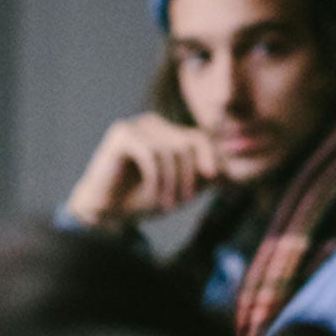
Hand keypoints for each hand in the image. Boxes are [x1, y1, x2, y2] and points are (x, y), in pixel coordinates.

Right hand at [66, 113, 218, 231]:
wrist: (104, 212)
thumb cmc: (140, 200)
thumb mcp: (179, 188)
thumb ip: (201, 177)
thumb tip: (231, 171)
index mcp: (167, 132)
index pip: (199, 138)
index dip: (210, 158)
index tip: (215, 181)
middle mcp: (153, 123)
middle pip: (187, 143)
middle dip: (189, 176)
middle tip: (183, 203)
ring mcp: (136, 126)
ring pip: (171, 151)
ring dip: (172, 183)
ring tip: (167, 205)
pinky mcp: (122, 134)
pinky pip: (152, 155)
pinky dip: (157, 179)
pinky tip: (153, 197)